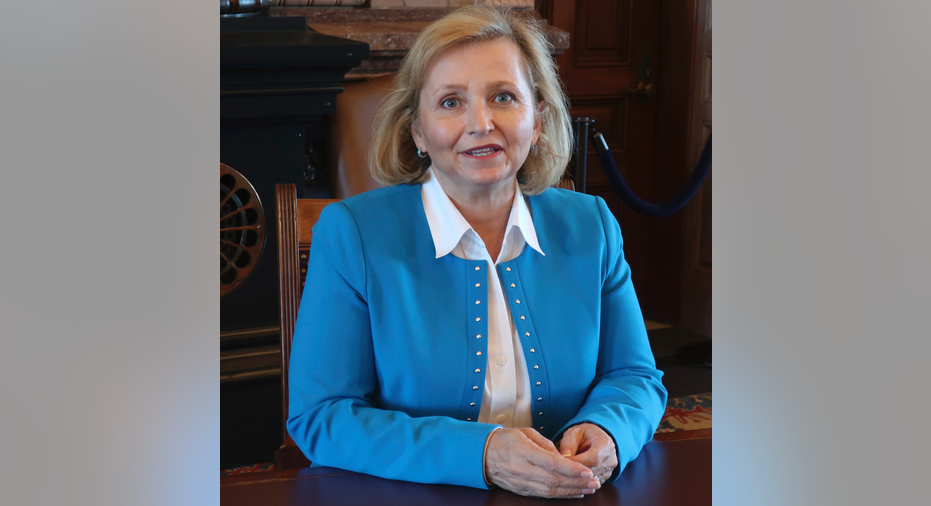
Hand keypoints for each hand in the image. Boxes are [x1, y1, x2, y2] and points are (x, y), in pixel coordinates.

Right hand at [484, 428, 601, 497]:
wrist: (482, 454)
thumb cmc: (505, 440)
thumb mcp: (525, 433)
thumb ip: (546, 444)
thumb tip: (562, 456)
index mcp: (524, 452)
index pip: (552, 463)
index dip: (572, 470)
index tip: (587, 471)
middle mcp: (522, 469)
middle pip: (554, 480)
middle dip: (577, 483)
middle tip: (594, 482)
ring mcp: (521, 482)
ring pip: (550, 491)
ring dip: (571, 491)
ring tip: (588, 489)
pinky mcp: (520, 490)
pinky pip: (543, 495)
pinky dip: (560, 495)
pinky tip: (573, 493)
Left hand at [558, 423, 617, 484]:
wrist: (594, 438)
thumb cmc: (583, 434)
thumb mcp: (574, 432)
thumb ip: (569, 443)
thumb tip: (564, 457)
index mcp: (605, 443)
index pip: (593, 458)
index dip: (577, 463)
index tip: (563, 464)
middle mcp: (611, 458)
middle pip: (593, 471)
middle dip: (576, 472)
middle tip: (561, 471)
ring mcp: (609, 470)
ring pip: (592, 480)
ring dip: (577, 479)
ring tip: (565, 474)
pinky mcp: (605, 477)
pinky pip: (592, 484)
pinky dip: (581, 483)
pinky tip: (571, 479)